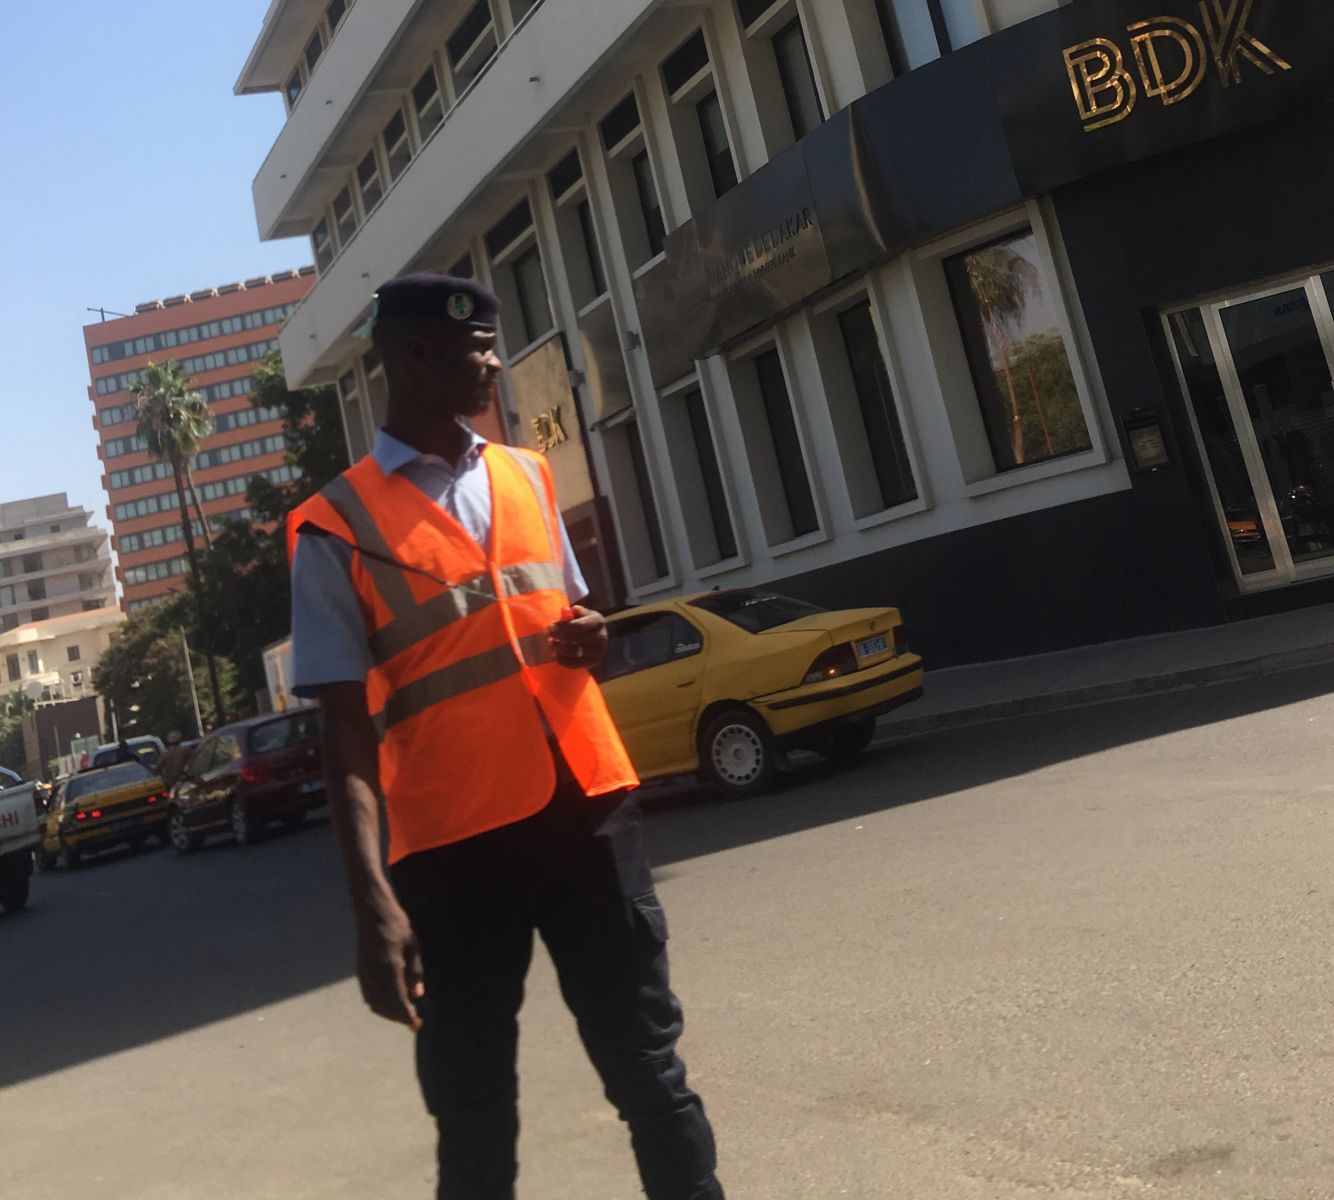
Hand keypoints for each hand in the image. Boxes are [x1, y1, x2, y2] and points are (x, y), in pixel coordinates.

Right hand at [355, 900, 423, 1030]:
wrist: (372, 913)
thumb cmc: (397, 925)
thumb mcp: (413, 945)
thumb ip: (416, 971)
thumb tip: (417, 995)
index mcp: (390, 967)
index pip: (397, 1001)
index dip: (407, 1016)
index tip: (416, 1025)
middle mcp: (374, 974)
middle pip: (385, 1007)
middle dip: (399, 1018)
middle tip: (413, 1021)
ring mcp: (365, 974)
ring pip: (374, 1004)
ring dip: (388, 1013)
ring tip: (403, 1013)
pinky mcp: (360, 972)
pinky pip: (368, 996)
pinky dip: (378, 1005)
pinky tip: (389, 1003)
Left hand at [549, 605, 607, 668]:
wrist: (597, 636)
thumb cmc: (585, 622)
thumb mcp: (581, 614)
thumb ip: (572, 612)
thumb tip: (565, 610)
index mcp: (598, 622)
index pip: (579, 626)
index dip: (563, 627)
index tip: (550, 627)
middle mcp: (602, 637)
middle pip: (577, 639)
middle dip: (560, 638)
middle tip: (548, 637)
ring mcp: (599, 651)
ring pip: (576, 652)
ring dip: (560, 649)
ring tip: (551, 645)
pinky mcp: (594, 661)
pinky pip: (576, 664)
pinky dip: (563, 660)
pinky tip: (555, 655)